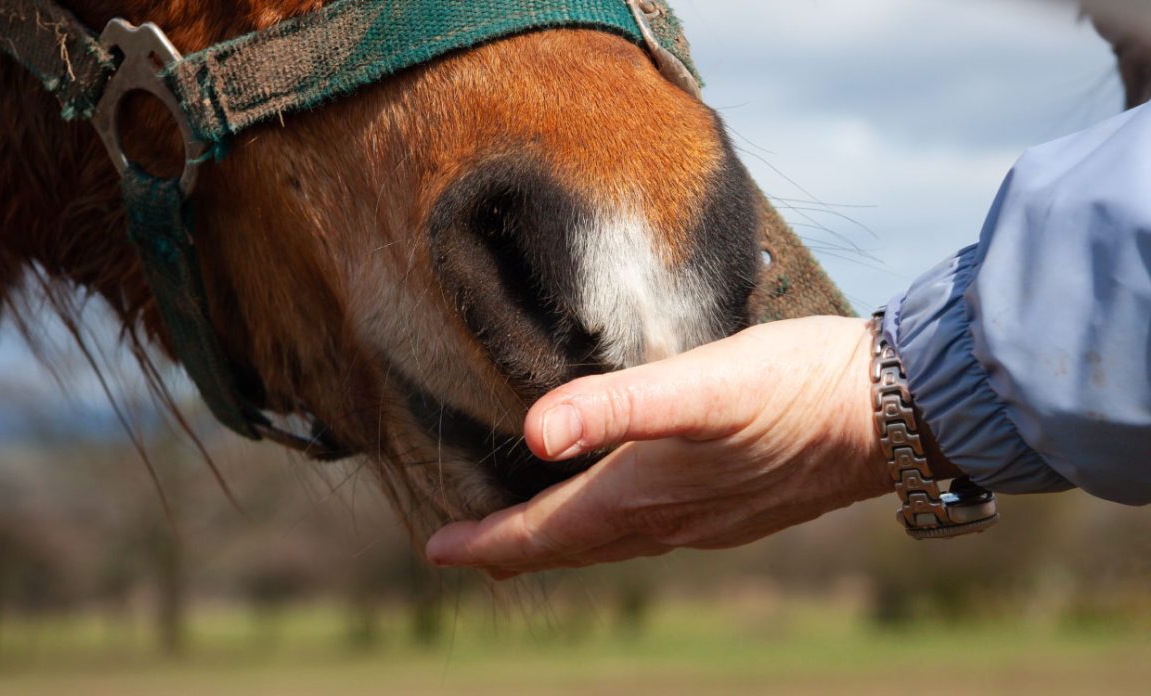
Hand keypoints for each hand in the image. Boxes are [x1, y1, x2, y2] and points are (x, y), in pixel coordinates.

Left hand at [426, 316, 891, 578]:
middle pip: (574, 546)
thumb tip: (536, 434)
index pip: (545, 533)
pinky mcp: (741, 504)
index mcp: (647, 496)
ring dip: (565, 539)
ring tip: (533, 535)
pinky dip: (613, 525)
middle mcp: (672, 521)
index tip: (437, 549)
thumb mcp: (702, 385)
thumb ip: (617, 405)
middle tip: (471, 550)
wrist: (900, 412)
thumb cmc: (799, 388)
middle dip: (516, 548)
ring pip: (614, 541)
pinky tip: (628, 504)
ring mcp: (710, 519)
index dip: (487, 544)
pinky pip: (654, 529)